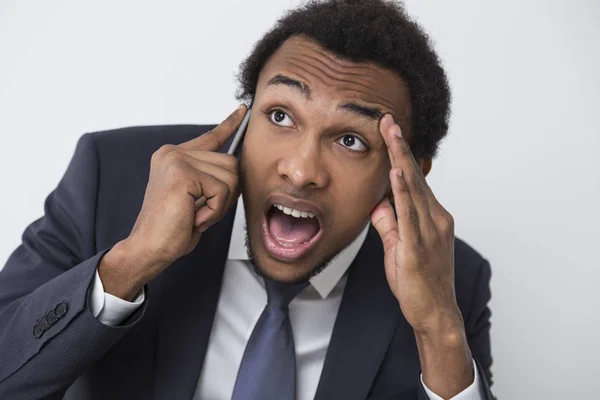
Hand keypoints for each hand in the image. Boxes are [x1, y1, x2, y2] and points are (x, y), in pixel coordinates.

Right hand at [99, 105, 246, 297]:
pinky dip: (214, 211)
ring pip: (230, 177)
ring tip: (195, 214)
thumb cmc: (172, 228)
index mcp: (174, 157)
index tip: (243, 111)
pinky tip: (194, 217)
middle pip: (230, 163)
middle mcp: (173, 153)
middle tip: (201, 210)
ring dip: (219, 204)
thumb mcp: (196, 198)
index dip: (230, 124)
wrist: (149, 248)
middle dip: (225, 193)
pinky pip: (221, 191)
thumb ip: (210, 178)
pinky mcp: (182, 174)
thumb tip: (235, 168)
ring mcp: (176, 161)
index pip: (211, 137)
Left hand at [371, 114, 460, 333]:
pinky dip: (404, 192)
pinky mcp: (419, 246)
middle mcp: (435, 218)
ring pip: (413, 188)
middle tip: (387, 120)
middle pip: (415, 176)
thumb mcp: (398, 247)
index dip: (402, 155)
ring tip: (391, 133)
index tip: (390, 132)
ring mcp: (430, 231)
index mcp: (432, 217)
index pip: (414, 180)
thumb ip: (389, 224)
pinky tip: (397, 173)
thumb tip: (378, 203)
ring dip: (401, 158)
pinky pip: (410, 215)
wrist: (436, 313)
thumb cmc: (419, 282)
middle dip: (400, 146)